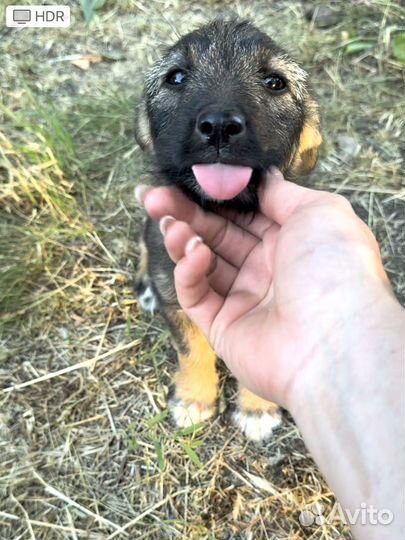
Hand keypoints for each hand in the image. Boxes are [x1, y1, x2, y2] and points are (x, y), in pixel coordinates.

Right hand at [138, 168, 391, 409]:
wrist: (334, 342)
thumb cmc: (334, 269)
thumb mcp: (318, 212)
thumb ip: (282, 193)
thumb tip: (262, 178)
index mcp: (290, 241)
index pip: (243, 213)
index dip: (215, 197)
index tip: (188, 180)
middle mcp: (267, 269)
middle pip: (216, 234)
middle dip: (184, 213)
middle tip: (154, 197)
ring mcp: (244, 298)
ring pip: (201, 263)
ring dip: (181, 239)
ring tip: (168, 222)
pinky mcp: (222, 326)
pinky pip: (195, 294)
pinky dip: (188, 271)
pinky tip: (193, 254)